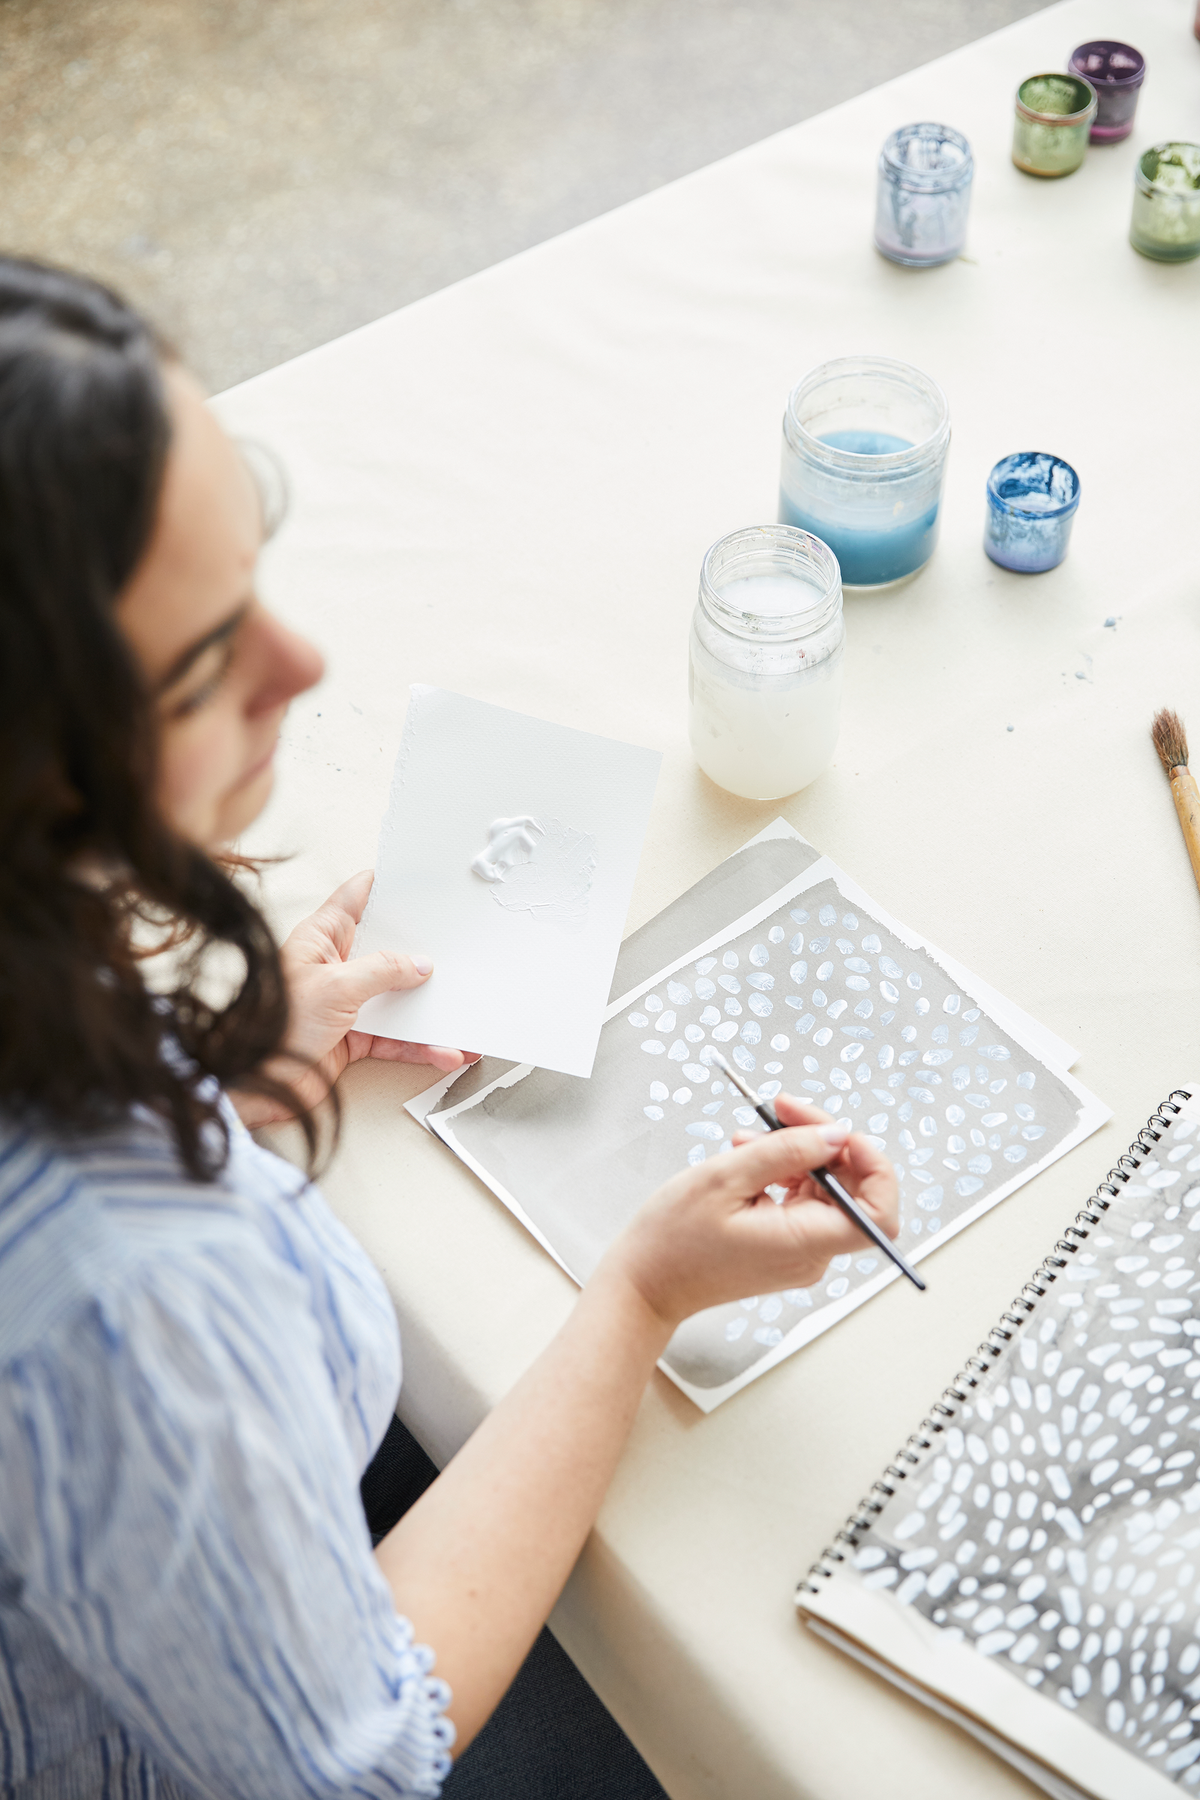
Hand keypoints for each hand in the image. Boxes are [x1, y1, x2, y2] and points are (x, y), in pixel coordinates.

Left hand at [232, 870, 475, 1126]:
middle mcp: (334, 968)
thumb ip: (381, 970)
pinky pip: (397, 1038)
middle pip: (386, 950)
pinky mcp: (354, 1038)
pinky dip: (422, 1046)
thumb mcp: (335, 986)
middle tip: (455, 946)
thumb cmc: (275, 1028)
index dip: (382, 885)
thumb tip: (418, 964)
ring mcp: (346, 1003)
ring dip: (429, 1010)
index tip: (413, 879)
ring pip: (397, 999)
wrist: (256, 1084)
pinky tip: (445, 1051)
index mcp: (320, 940)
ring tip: (460, 1012)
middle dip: (421, 952)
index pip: (353, 899)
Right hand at [602, 1095, 898, 1329]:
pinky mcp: (786, 1246)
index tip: (841, 1132)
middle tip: (784, 1109)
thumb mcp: (725, 1178)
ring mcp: (800, 1252)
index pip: (878, 1213)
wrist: (646, 1283)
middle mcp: (812, 1254)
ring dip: (797, 1154)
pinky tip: (750, 1158)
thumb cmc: (674, 1240)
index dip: (874, 1166)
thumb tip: (836, 1135)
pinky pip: (803, 1201)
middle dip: (824, 1142)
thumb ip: (787, 1152)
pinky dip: (784, 1172)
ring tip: (749, 1139)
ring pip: (826, 1190)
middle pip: (851, 1189)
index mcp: (804, 1243)